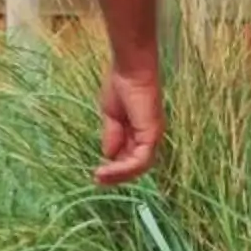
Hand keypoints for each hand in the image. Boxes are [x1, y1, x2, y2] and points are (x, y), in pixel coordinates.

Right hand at [96, 66, 163, 185]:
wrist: (129, 70)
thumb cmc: (121, 85)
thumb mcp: (112, 116)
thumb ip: (112, 136)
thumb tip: (108, 155)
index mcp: (141, 131)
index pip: (130, 156)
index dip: (116, 167)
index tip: (98, 173)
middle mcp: (150, 137)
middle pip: (136, 164)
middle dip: (117, 174)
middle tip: (98, 180)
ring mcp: (153, 137)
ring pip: (138, 166)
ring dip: (119, 174)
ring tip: (100, 177)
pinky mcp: (151, 136)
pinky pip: (139, 160)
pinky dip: (123, 168)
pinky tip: (107, 169)